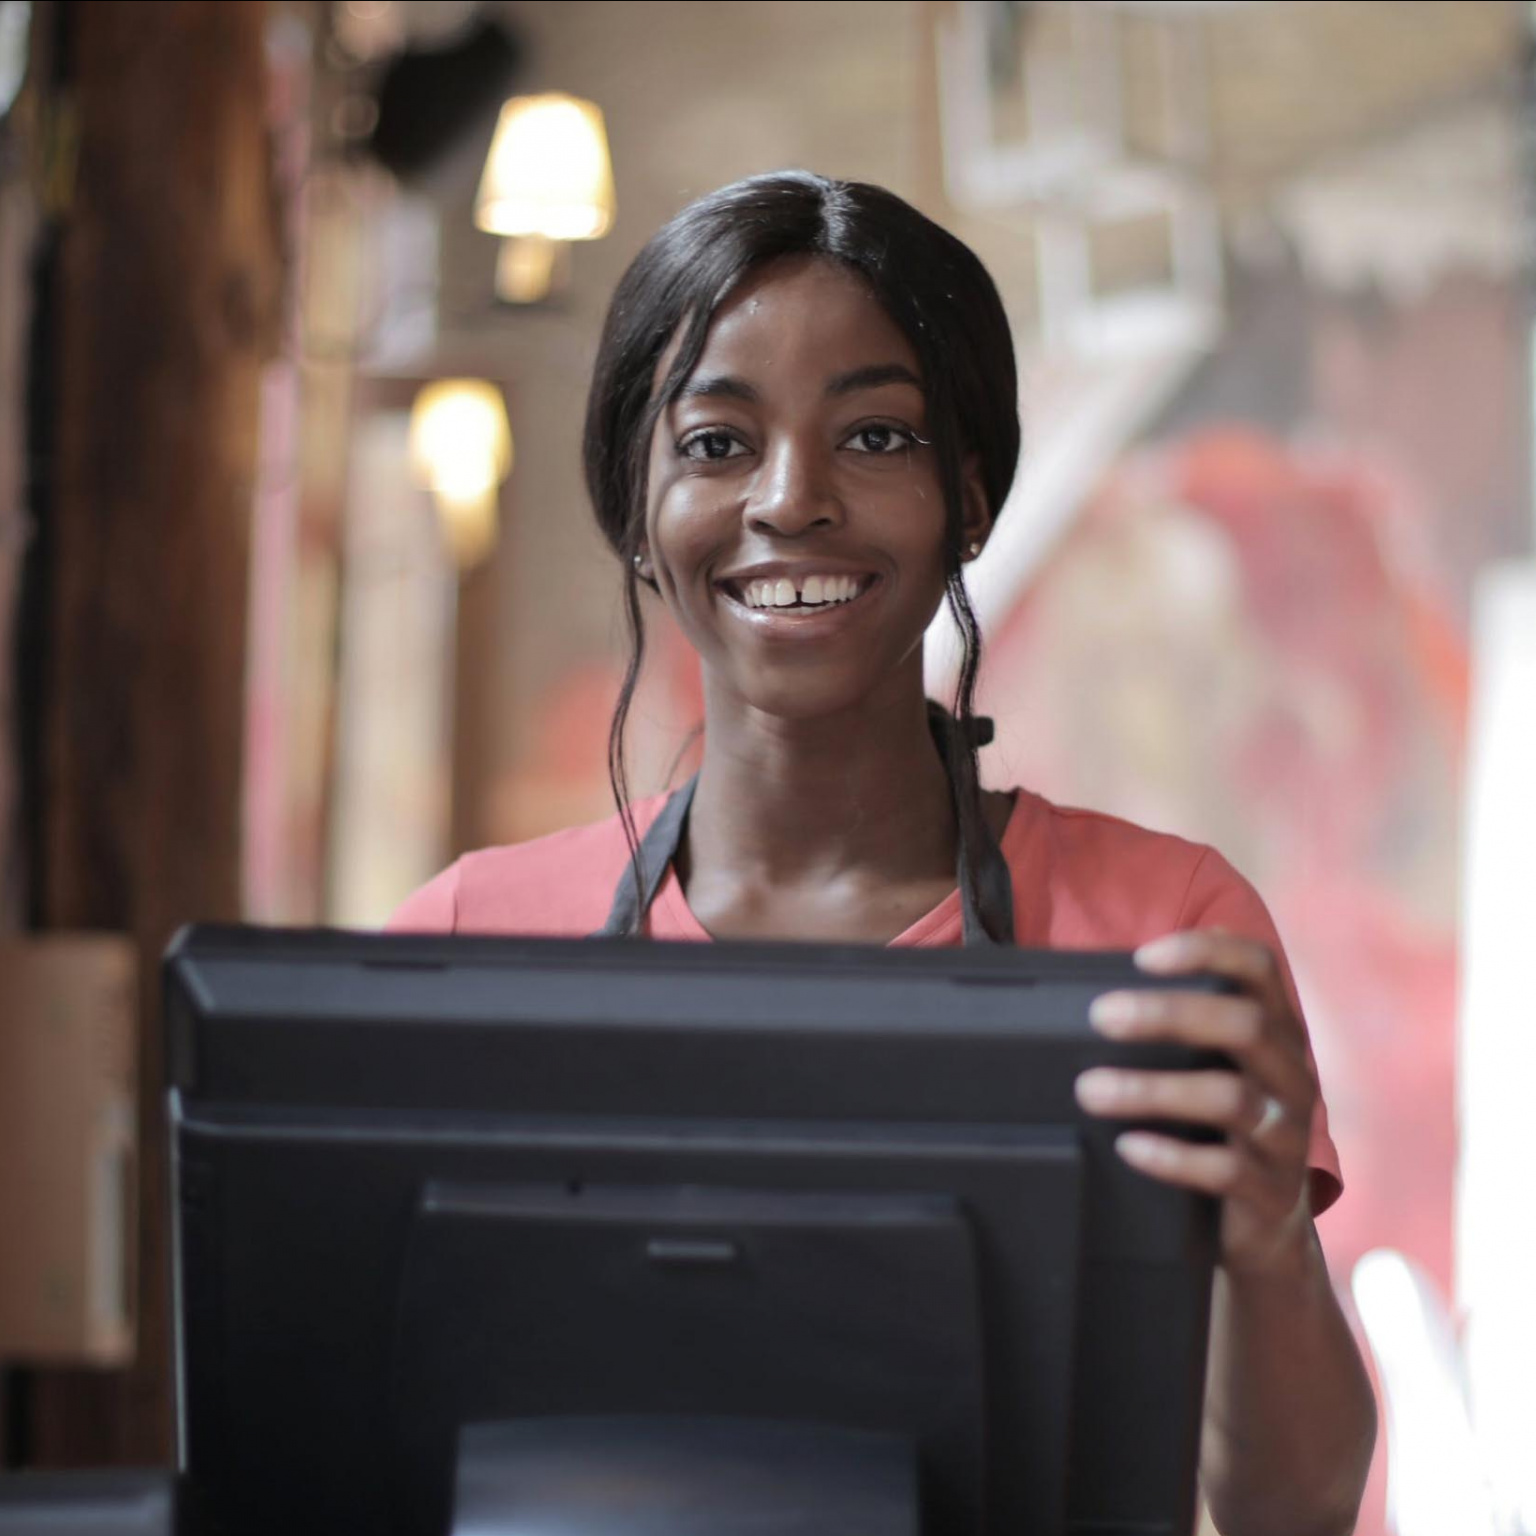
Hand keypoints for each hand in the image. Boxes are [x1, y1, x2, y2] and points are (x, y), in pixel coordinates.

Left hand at [1074, 929, 1318, 1275]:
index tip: (1143, 957)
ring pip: (1230, 1098)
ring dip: (1152, 1089)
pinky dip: (1172, 1156)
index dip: (1208, 951)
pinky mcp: (1273, 1191)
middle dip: (1169, 1014)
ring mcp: (1287, 1134)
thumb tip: (1085, 1001)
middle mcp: (1291, 1073)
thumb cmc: (1214, 1124)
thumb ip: (1172, 1031)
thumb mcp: (1208, 1067)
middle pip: (1245, 1025)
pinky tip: (1128, 1147)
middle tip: (1102, 1016)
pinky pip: (1227, 1170)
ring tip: (1090, 1089)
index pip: (1258, 967)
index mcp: (1276, 1029)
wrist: (1259, 1225)